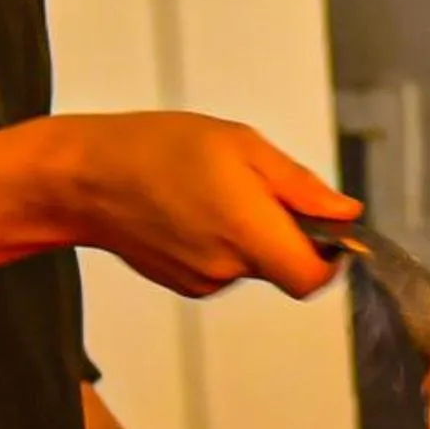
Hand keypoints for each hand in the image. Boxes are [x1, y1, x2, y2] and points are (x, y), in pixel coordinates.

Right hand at [73, 113, 359, 299]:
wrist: (84, 178)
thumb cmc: (155, 150)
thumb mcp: (243, 146)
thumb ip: (299, 187)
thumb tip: (345, 214)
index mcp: (248, 233)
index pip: (314, 278)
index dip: (333, 258)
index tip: (331, 231)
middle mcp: (227, 268)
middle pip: (285, 268)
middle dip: (286, 231)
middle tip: (258, 187)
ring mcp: (202, 281)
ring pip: (253, 264)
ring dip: (251, 233)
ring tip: (215, 189)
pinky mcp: (182, 283)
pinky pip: (223, 267)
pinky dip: (222, 241)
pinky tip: (194, 207)